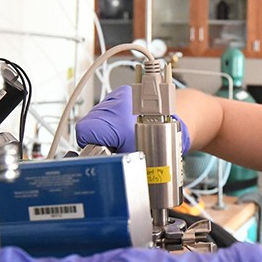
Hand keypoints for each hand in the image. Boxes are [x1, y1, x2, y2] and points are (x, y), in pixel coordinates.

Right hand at [75, 85, 190, 153]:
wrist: (177, 120)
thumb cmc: (162, 140)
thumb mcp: (135, 159)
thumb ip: (114, 162)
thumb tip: (99, 169)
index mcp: (117, 120)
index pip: (84, 132)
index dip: (90, 144)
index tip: (103, 150)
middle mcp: (117, 104)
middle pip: (89, 123)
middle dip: (99, 138)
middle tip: (115, 146)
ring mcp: (119, 95)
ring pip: (96, 116)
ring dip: (104, 128)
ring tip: (122, 135)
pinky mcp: (122, 92)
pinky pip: (106, 108)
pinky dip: (110, 119)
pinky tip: (123, 126)